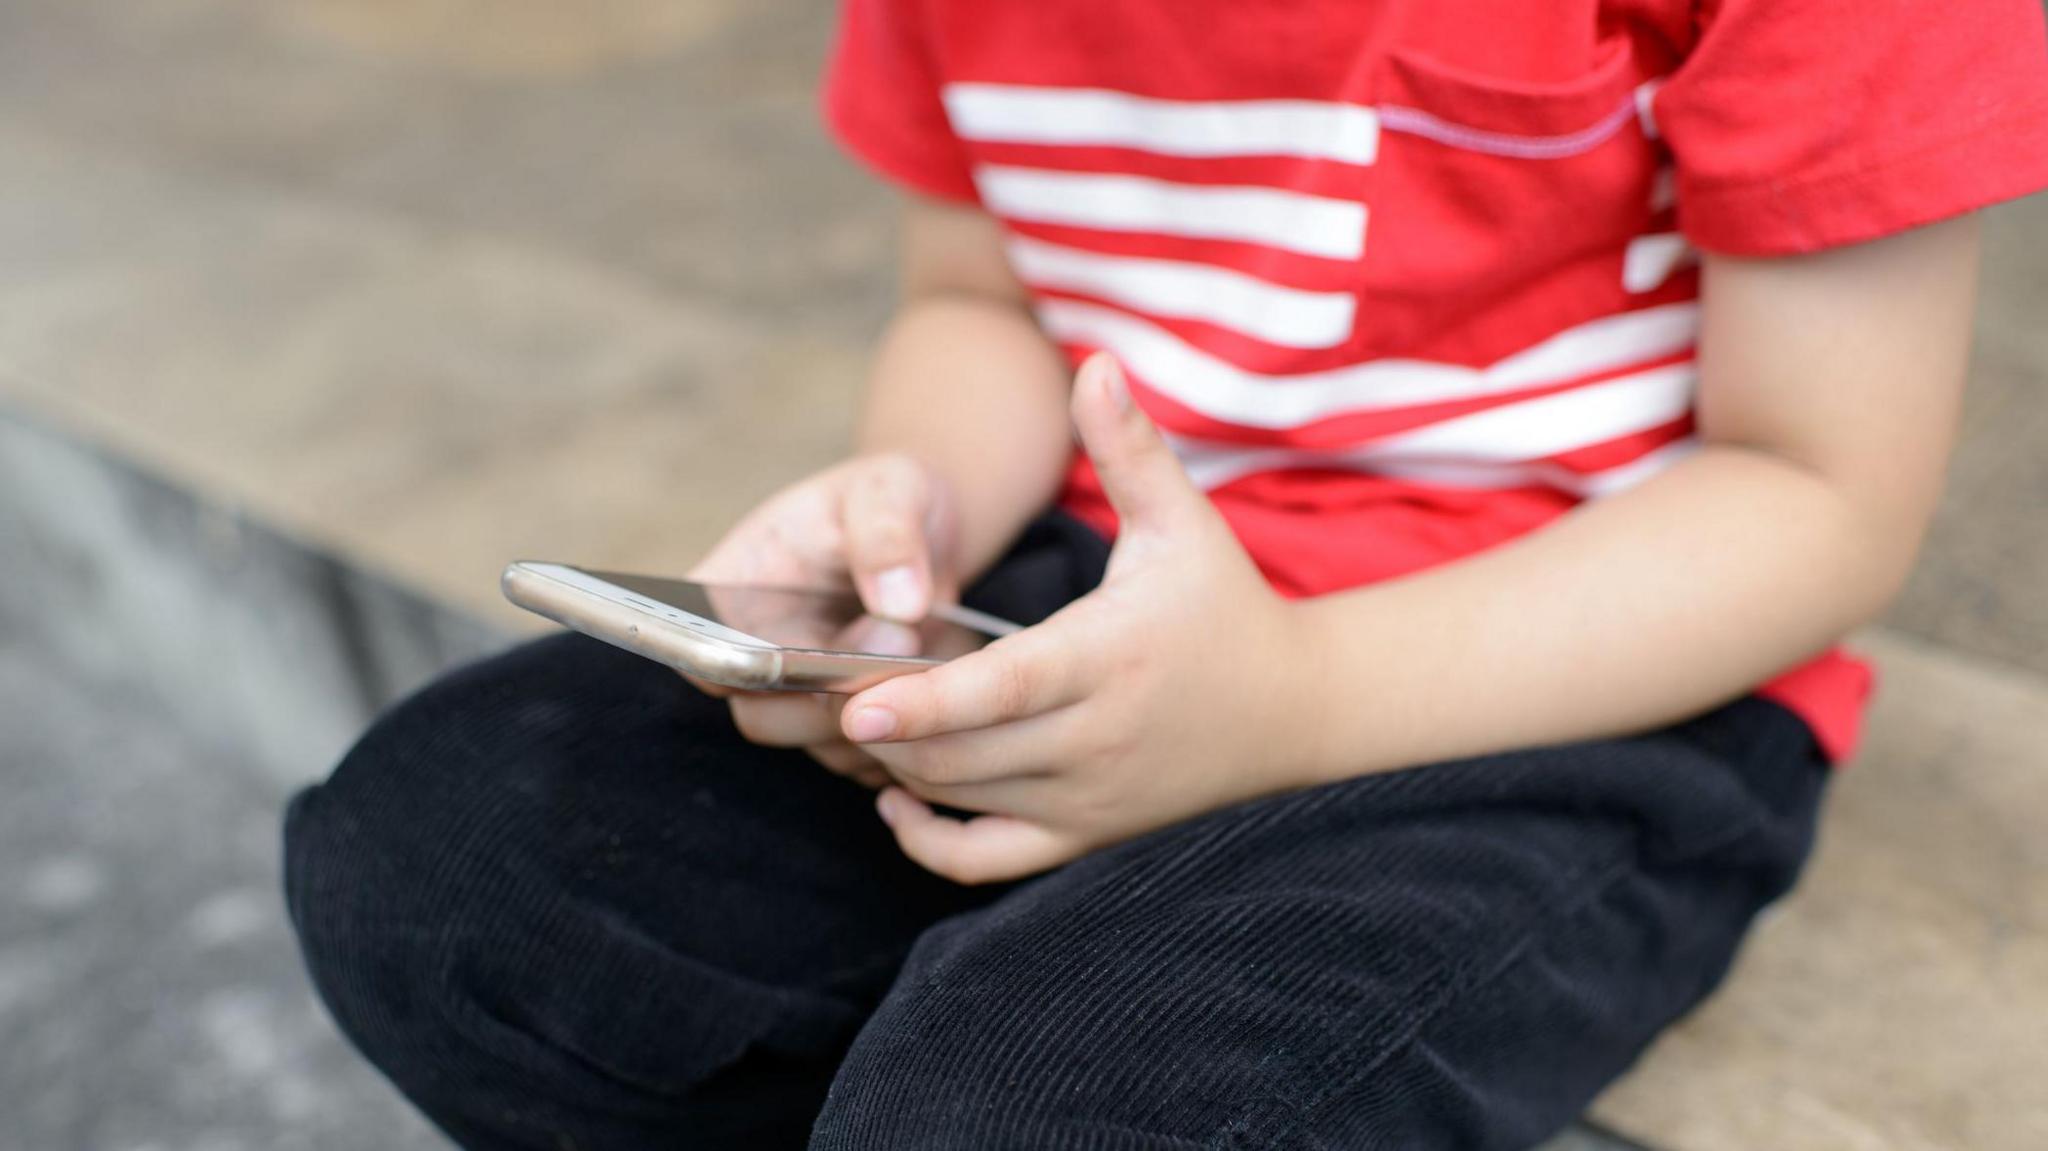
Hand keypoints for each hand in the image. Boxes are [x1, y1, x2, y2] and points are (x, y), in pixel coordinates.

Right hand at [688, 453, 959, 787]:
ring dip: (877, 722)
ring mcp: (799, 697)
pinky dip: (908, 741)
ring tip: (923, 658)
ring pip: (819, 745)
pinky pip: (869, 758)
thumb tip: (899, 605)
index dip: (733, 667)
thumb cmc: (887, 499)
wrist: (926, 532)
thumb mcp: (889, 490)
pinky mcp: (850, 725)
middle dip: (828, 697)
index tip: (791, 655)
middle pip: (760, 714)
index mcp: (730, 589)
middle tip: (895, 643)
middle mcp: (754, 655)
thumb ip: (887, 533)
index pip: (697, 648)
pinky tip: (941, 697)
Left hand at [842, 354, 1321, 882]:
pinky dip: (932, 844)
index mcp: (1111, 657)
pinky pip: (991, 860)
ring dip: (901, 768)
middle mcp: (1099, 738)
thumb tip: (1096, 362)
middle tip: (825, 692)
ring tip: (857, 721)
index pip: (1003, 691)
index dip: (926, 705)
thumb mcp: (1182, 521)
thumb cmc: (1225, 605)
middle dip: (888, 732)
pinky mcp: (1089, 836)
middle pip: (965, 752)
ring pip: (967, 798)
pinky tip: (897, 800)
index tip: (855, 705)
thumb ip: (1129, 447)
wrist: (1298, 711)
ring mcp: (1093, 798)